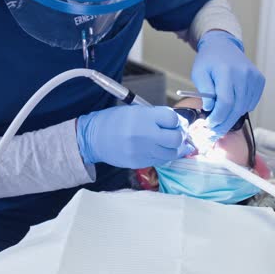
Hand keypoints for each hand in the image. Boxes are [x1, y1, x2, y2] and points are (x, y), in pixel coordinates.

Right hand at [76, 105, 191, 168]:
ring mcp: (142, 151)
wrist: (94, 138)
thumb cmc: (114, 121)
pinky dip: (164, 155)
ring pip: (171, 154)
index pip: (173, 119)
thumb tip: (178, 124)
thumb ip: (157, 116)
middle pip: (175, 139)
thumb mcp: (136, 111)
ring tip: (172, 144)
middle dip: (180, 136)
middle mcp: (144, 134)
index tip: (176, 122)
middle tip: (178, 134)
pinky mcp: (140, 162)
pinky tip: (160, 150)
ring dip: (175, 149)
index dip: (178, 121)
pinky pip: (160, 161)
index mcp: (144, 117)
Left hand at [191, 31, 264, 134]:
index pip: (225, 102)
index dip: (218, 117)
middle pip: (237, 108)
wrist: (223, 45)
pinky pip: (252, 102)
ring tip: (221, 118)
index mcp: (227, 72)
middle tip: (215, 131)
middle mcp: (244, 74)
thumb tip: (211, 108)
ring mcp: (254, 77)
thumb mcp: (199, 73)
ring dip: (233, 116)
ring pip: (245, 107)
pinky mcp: (259, 80)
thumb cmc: (209, 60)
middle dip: (225, 123)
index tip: (209, 125)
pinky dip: (242, 108)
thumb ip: (205, 91)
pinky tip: (232, 106)